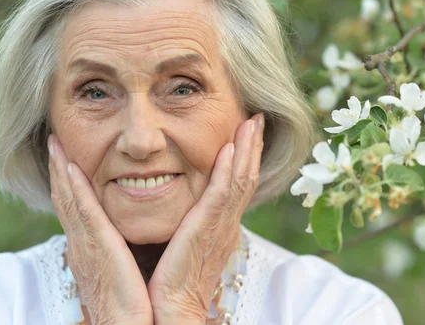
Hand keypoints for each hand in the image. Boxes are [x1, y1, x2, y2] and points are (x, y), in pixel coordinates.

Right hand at [48, 134, 152, 324]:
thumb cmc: (135, 305)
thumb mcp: (124, 269)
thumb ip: (122, 247)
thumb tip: (128, 235)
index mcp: (89, 248)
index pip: (75, 207)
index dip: (66, 181)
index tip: (64, 156)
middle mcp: (81, 244)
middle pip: (65, 198)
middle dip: (57, 168)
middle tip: (52, 140)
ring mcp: (85, 245)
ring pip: (69, 199)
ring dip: (60, 169)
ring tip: (54, 143)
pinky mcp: (97, 248)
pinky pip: (84, 212)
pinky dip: (75, 189)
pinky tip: (70, 167)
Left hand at [147, 113, 264, 323]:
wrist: (170, 311)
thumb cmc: (169, 282)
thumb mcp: (182, 245)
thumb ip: (184, 223)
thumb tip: (178, 206)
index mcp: (220, 228)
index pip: (235, 186)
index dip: (243, 158)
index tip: (243, 132)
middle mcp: (226, 225)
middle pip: (244, 178)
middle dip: (251, 147)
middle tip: (255, 119)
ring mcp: (221, 227)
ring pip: (240, 180)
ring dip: (246, 149)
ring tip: (251, 123)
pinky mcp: (209, 231)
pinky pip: (223, 194)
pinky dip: (229, 170)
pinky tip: (231, 147)